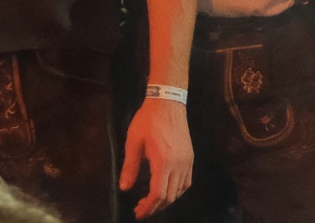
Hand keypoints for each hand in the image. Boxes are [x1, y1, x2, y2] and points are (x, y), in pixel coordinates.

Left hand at [119, 98, 191, 218]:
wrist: (167, 102)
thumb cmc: (148, 120)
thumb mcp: (133, 142)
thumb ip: (129, 167)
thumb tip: (124, 188)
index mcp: (163, 162)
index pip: (158, 194)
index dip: (148, 207)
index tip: (138, 212)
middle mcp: (178, 165)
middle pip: (170, 197)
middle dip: (155, 207)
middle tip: (141, 209)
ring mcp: (187, 161)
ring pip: (179, 191)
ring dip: (166, 200)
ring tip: (152, 202)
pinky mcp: (190, 157)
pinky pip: (186, 182)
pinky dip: (177, 191)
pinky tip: (167, 190)